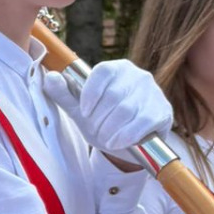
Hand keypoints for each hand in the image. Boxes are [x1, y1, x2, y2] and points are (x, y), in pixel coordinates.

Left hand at [45, 58, 172, 159]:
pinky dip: (126, 135)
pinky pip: (142, 122)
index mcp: (116, 69)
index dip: (89, 93)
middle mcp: (137, 76)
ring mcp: (153, 93)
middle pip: (113, 95)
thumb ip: (64, 94)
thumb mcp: (80, 110)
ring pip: (126, 110)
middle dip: (99, 119)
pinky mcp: (163, 111)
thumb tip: (50, 77)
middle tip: (95, 131)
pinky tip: (118, 142)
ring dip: (111, 130)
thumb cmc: (104, 122)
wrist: (130, 144)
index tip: (83, 112)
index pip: (102, 72)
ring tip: (105, 138)